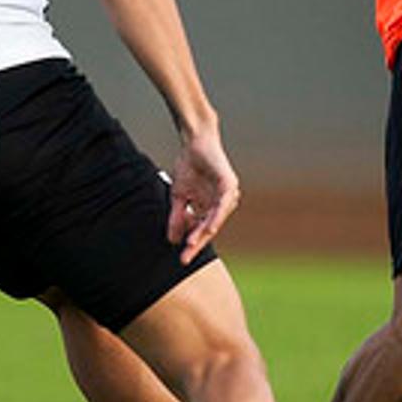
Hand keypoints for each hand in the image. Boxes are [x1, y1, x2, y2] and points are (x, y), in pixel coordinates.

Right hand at [166, 127, 239, 261]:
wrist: (194, 143)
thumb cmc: (189, 167)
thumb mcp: (179, 196)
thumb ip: (177, 217)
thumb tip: (172, 239)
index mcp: (209, 208)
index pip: (201, 231)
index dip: (192, 245)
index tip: (182, 258)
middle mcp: (220, 205)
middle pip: (209, 228)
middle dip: (197, 243)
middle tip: (186, 256)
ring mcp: (227, 196)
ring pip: (216, 219)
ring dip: (204, 231)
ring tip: (192, 243)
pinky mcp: (229, 185)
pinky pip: (224, 204)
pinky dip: (216, 216)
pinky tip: (209, 227)